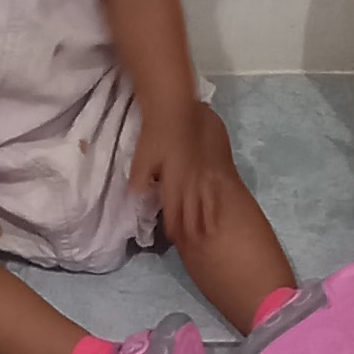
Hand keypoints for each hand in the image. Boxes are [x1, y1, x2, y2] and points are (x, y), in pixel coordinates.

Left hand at [133, 97, 235, 248]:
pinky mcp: (208, 164)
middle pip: (192, 211)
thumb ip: (139, 178)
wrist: (176, 112)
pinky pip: (213, 188)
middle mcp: (189, 182)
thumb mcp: (141, 158)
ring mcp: (201, 174)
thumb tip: (135, 195)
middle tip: (193, 242)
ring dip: (206, 218)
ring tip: (208, 232)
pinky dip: (215, 201)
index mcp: (173, 183)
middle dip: (191, 228)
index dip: (173, 226)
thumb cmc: (156, 135)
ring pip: (205, 202)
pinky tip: (217, 206)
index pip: (173, 211)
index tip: (174, 239)